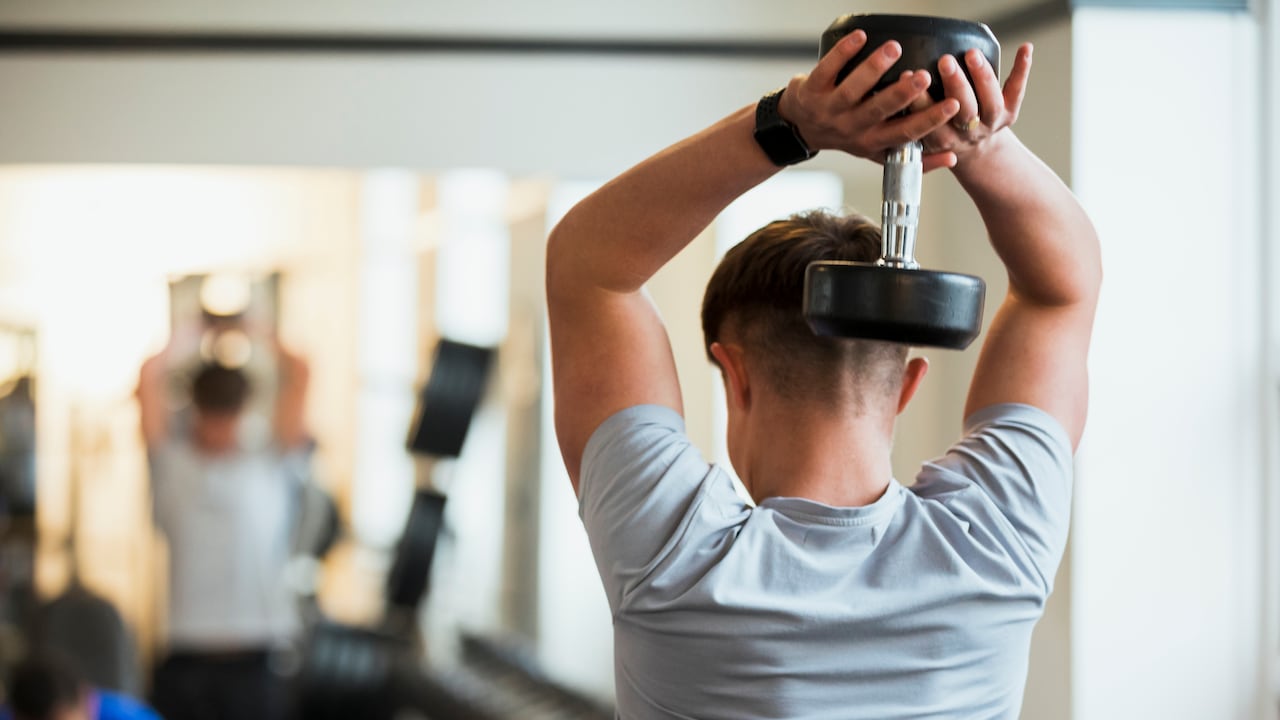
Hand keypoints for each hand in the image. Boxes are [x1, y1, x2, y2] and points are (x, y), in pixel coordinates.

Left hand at [778, 30, 960, 171]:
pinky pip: (827, 69)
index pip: (904, 134)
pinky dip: (843, 52)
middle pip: (878, 111)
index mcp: (872, 142)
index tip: (952, 105)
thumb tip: (952, 158)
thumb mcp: (878, 152)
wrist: (799, 128)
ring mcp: (830, 108)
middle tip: (922, 76)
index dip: (929, 122)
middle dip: (902, 94)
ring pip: (852, 90)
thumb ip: (915, 157)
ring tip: (893, 48)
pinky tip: (859, 37)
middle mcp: (851, 127)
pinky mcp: (811, 90)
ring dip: (873, 68)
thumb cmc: (848, 135)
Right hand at [915, 43, 1032, 165]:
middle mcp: (965, 134)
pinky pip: (1016, 91)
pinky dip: (1021, 69)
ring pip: (989, 102)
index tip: (909, 76)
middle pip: (962, 111)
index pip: (927, 121)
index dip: (918, 100)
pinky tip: (1024, 49)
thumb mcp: (920, 134)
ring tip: (972, 54)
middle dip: (954, 85)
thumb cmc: (942, 135)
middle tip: (945, 62)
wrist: (974, 155)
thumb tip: (897, 79)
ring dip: (982, 76)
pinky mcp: (1009, 114)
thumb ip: (909, 113)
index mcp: (939, 139)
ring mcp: (989, 124)